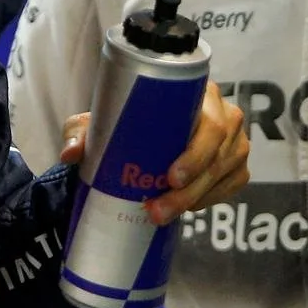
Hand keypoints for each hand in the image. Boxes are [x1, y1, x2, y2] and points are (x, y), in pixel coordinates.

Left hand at [55, 86, 248, 224]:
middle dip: (190, 188)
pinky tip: (189, 208)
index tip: (169, 177)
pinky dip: (212, 199)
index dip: (196, 152)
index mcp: (199, 93)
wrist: (143, 135)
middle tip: (156, 209)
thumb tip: (70, 154)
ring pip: (226, 173)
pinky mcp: (238, 165)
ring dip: (197, 198)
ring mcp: (236, 141)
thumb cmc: (127, 122)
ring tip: (162, 214)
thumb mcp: (102, 123)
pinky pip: (234, 185)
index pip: (211, 121)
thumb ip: (82, 131)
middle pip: (220, 154)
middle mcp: (225, 114)